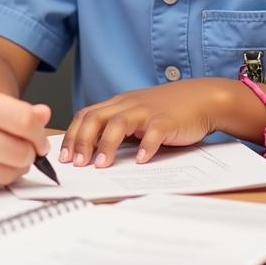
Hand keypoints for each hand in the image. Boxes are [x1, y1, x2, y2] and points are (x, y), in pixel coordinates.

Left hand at [61, 78, 233, 166]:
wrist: (201, 98)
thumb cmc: (167, 110)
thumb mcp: (136, 115)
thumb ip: (118, 128)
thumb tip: (93, 151)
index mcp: (118, 104)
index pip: (86, 116)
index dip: (73, 135)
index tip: (64, 157)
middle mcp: (128, 105)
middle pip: (96, 118)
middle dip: (82, 142)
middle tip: (77, 164)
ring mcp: (146, 112)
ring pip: (118, 123)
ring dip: (107, 145)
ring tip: (101, 165)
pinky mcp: (166, 121)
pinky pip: (153, 132)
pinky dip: (145, 146)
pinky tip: (140, 160)